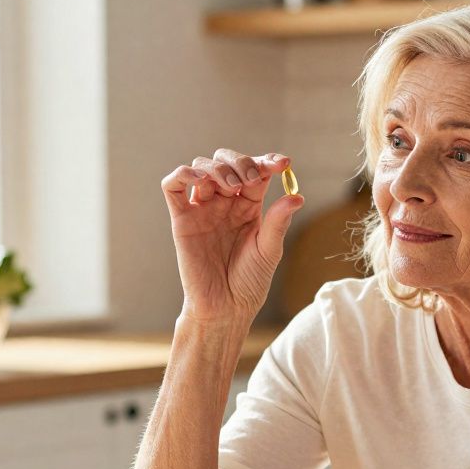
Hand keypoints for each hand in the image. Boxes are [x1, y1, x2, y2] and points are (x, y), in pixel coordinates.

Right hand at [161, 148, 303, 322]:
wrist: (225, 307)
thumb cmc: (249, 282)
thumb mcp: (269, 250)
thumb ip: (278, 222)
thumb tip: (297, 196)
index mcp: (249, 205)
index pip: (256, 171)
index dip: (268, 161)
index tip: (283, 164)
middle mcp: (224, 202)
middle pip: (227, 162)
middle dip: (240, 162)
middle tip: (251, 180)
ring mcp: (202, 208)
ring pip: (202, 167)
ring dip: (218, 168)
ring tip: (232, 188)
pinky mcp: (181, 218)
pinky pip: (173, 186)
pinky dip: (183, 173)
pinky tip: (200, 181)